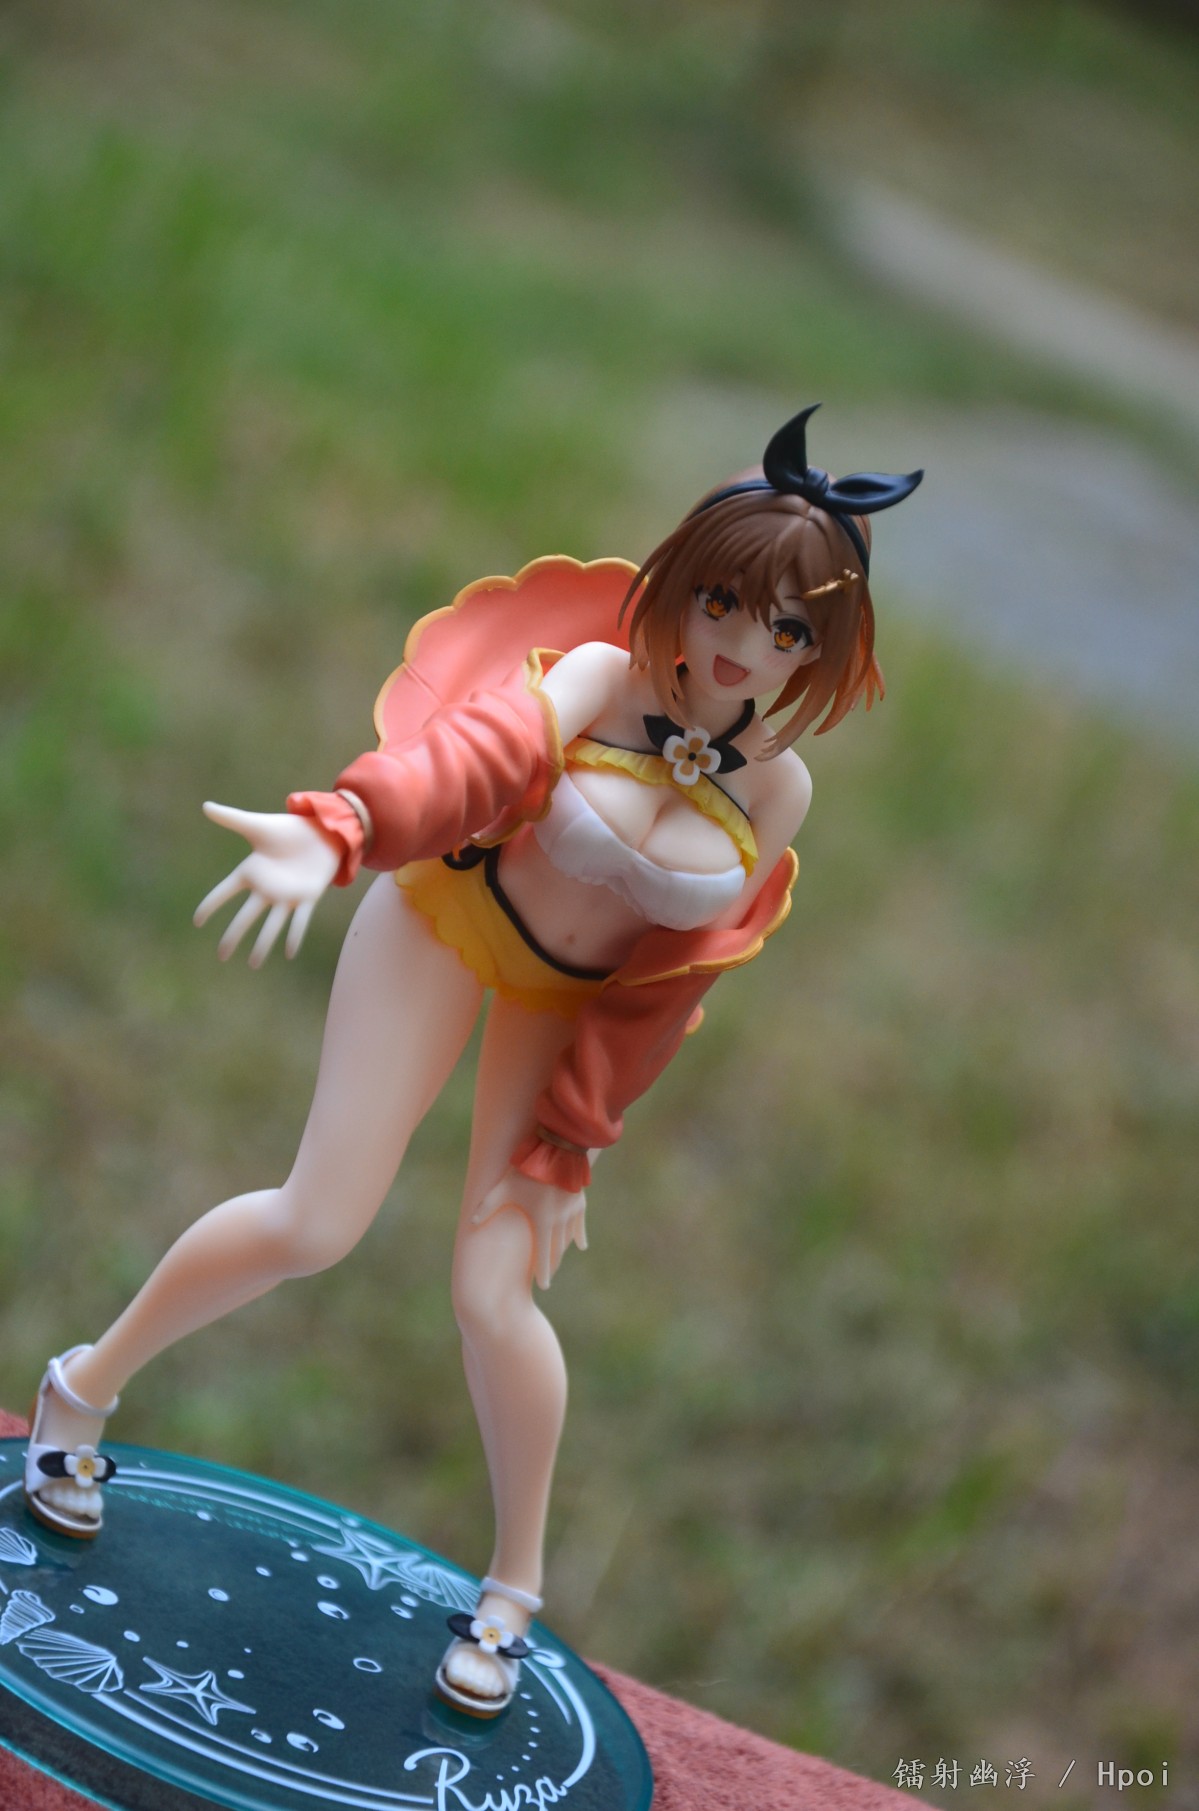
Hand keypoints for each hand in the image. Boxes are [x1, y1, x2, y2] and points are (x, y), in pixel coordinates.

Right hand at [193, 802, 340, 966]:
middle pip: (246, 916)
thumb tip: (205, 806)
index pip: (225, 891)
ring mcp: (287, 895)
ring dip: (263, 944)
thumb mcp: (257, 825)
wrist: (321, 831)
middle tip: (221, 955)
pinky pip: (300, 920)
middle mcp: (267, 888)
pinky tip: (289, 953)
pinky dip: (295, 935)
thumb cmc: (288, 829)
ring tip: (253, 964)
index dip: (211, 905)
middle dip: (234, 935)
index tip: (197, 922)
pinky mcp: (308, 897)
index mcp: (252, 871)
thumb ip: (232, 818)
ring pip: (272, 924)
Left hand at [472, 1165, 587, 1289]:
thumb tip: (470, 1222)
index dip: (543, 1272)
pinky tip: (581, 1245)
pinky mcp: (579, 1201)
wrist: (557, 1149)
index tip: (544, 1286)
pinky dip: (579, 1236)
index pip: (544, 1255)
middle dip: (552, 1265)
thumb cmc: (527, 1170)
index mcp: (542, 1222)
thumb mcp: (502, 1188)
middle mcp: (560, 1221)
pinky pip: (580, 1224)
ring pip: (568, 1238)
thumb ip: (487, 1206)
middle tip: (549, 1277)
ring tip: (558, 1262)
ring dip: (563, 1251)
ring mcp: (571, 1211)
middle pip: (557, 1249)